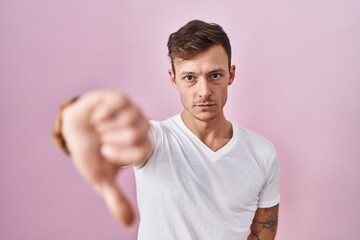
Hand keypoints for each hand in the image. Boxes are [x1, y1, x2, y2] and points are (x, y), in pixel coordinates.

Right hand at [61, 90, 150, 225]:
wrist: (75, 132)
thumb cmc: (91, 154)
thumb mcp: (102, 178)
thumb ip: (116, 198)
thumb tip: (129, 223)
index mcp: (142, 146)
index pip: (144, 152)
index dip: (121, 154)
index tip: (105, 153)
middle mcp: (142, 128)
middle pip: (136, 134)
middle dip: (111, 140)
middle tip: (101, 139)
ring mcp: (132, 111)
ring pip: (130, 119)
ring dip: (106, 127)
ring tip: (99, 128)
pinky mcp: (120, 98)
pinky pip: (118, 103)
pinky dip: (102, 114)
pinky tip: (96, 118)